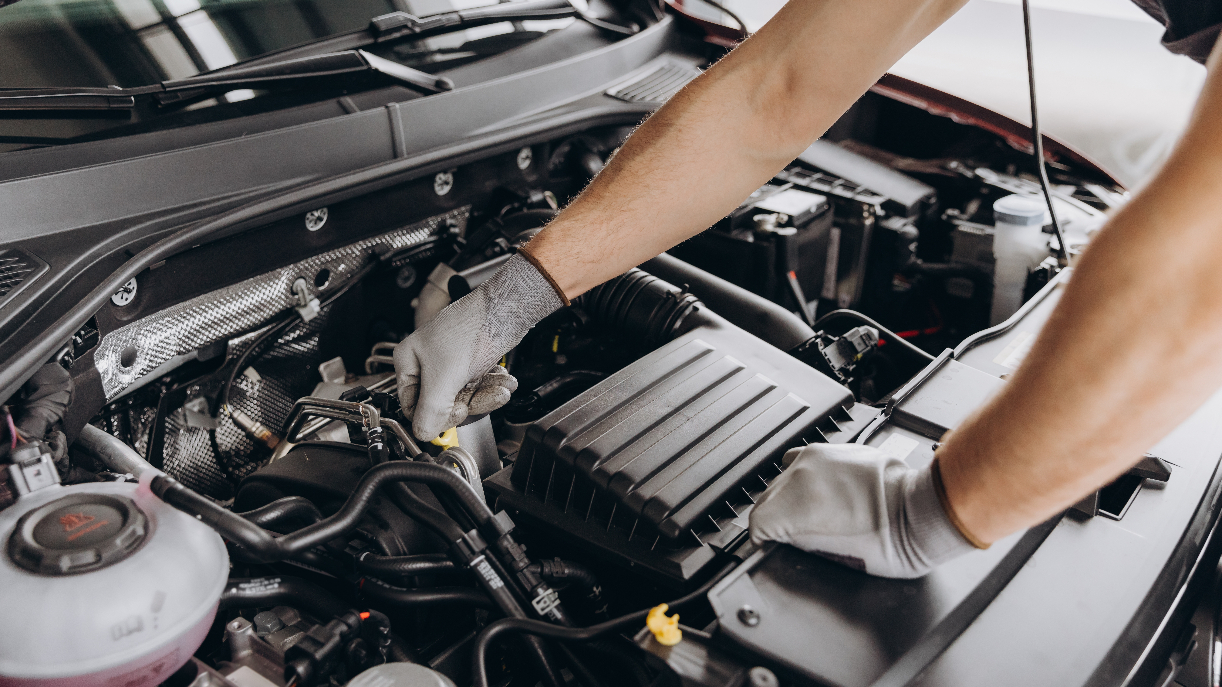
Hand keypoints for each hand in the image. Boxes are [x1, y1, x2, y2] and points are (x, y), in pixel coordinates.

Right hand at [394, 254, 563, 439]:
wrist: (504, 310)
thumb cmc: (469, 329)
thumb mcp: (444, 377)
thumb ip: (431, 410)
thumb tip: (423, 434)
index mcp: (409, 363)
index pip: (412, 406)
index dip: (435, 415)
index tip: (455, 414)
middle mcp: (426, 363)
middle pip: (443, 404)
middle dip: (470, 403)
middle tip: (481, 398)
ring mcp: (450, 364)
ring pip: (465, 397)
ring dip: (486, 395)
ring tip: (500, 388)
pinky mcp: (470, 364)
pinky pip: (479, 387)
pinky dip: (492, 386)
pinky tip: (502, 381)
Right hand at [748, 443, 976, 577]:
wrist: (922, 513)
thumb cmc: (893, 540)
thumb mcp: (836, 556)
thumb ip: (800, 542)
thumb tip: (785, 538)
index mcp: (800, 502)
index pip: (757, 521)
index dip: (762, 540)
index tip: (768, 546)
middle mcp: (804, 473)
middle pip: (767, 498)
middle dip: (775, 519)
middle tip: (792, 538)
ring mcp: (818, 457)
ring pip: (782, 477)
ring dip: (787, 496)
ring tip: (807, 515)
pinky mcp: (834, 449)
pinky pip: (803, 463)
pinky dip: (804, 478)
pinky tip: (820, 493)